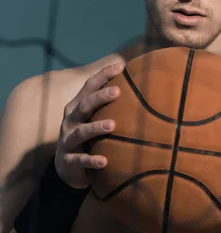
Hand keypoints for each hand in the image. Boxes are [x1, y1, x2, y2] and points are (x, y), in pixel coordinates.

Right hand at [55, 62, 124, 188]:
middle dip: (100, 97)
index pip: (89, 86)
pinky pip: (80, 160)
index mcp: (77, 107)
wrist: (67, 167)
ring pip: (81, 132)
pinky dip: (91, 160)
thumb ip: (110, 105)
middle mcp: (70, 121)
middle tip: (118, 91)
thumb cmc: (88, 136)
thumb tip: (142, 87)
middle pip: (85, 105)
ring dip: (96, 127)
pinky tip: (104, 161)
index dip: (103, 75)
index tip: (122, 66)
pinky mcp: (68, 161)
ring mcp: (67, 140)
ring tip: (112, 125)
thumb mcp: (93, 118)